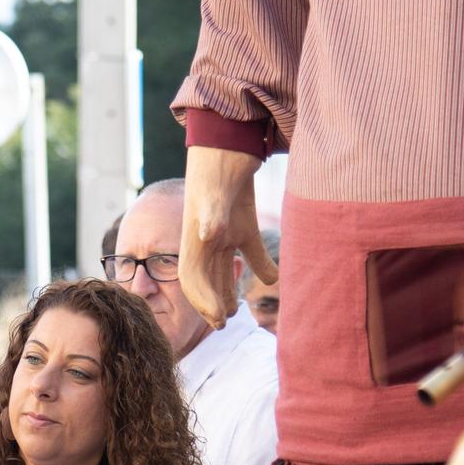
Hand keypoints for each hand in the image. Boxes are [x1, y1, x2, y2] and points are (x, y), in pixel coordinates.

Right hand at [178, 146, 276, 330]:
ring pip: (223, 268)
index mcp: (193, 237)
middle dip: (211, 303)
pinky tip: (273, 279)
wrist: (230, 140)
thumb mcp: (214, 193)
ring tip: (235, 312)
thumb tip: (209, 236)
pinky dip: (260, 266)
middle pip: (204, 278)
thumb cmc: (218, 166)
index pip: (190, 277)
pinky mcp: (243, 221)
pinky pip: (249, 250)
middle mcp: (205, 237)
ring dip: (227, 290)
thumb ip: (212, 216)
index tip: (217, 319)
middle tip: (224, 324)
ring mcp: (225, 230)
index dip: (201, 301)